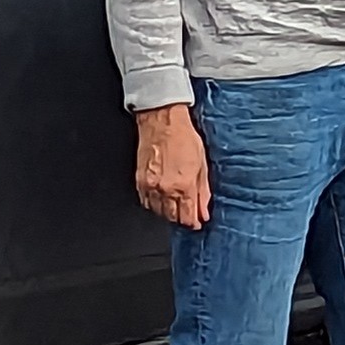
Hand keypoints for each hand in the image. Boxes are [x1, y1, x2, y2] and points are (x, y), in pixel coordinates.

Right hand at [132, 104, 209, 229]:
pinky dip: (154, 204)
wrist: (162, 121)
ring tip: (175, 204)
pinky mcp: (139, 181)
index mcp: (184, 185)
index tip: (196, 222)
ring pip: (158, 212)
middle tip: (187, 212)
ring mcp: (150, 186)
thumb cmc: (183, 137)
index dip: (193, 223)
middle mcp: (165, 188)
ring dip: (168, 212)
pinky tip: (161, 198)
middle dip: (181, 217)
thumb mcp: (201, 164)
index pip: (187, 217)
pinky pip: (146, 202)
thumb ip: (203, 192)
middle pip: (172, 217)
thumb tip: (204, 211)